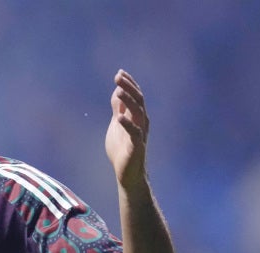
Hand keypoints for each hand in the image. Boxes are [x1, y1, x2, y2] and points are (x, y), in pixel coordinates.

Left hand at [104, 69, 148, 189]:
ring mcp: (140, 134)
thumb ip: (118, 109)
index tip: (120, 72)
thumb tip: (118, 90)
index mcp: (137, 117)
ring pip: (138, 113)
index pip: (135, 96)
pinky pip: (134, 133)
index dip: (129, 83)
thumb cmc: (122, 149)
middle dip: (129, 87)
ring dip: (128, 101)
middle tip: (118, 76)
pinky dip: (127, 124)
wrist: (127, 173)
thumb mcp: (117, 124)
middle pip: (138, 100)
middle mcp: (142, 122)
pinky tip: (119, 117)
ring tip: (119, 90)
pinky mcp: (137, 146)